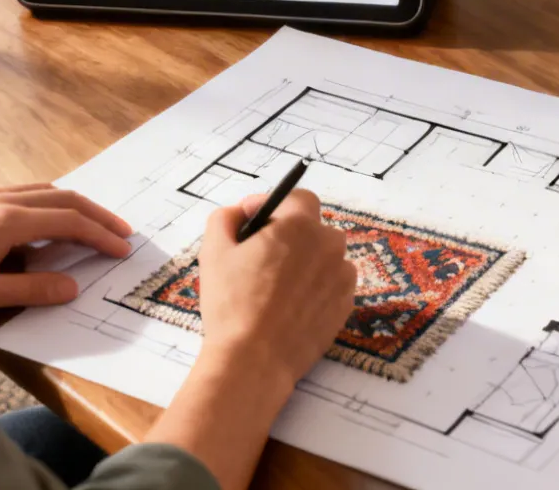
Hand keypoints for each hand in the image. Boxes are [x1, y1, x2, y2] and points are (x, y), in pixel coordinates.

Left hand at [0, 184, 133, 314]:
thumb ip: (31, 290)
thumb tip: (72, 288)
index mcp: (8, 221)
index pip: (68, 222)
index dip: (99, 234)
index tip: (122, 248)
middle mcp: (1, 199)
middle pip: (63, 198)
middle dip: (97, 215)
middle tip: (121, 232)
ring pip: (44, 190)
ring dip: (73, 206)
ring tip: (92, 224)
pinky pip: (23, 192)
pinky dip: (49, 203)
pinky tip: (46, 221)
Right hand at [190, 188, 357, 381]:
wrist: (255, 361)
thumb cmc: (232, 304)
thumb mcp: (213, 251)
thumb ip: (224, 218)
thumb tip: (238, 212)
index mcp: (301, 226)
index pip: (298, 199)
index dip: (274, 206)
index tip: (253, 221)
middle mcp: (330, 246)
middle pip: (312, 229)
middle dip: (289, 235)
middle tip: (259, 257)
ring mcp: (342, 278)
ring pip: (324, 258)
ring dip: (304, 262)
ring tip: (274, 286)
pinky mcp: (345, 306)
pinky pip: (330, 285)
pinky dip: (314, 288)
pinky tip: (289, 306)